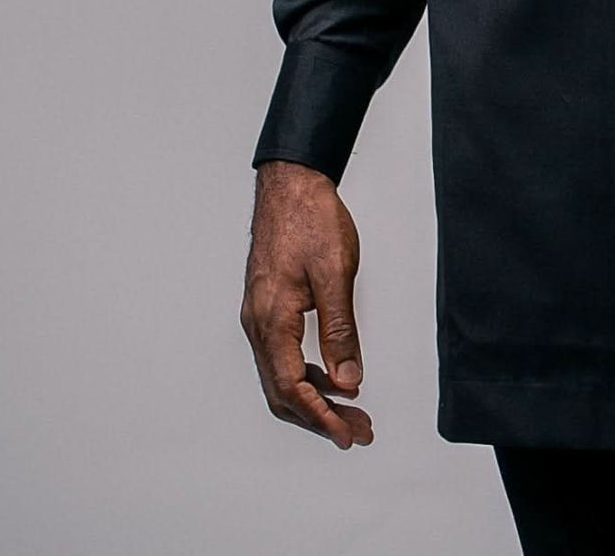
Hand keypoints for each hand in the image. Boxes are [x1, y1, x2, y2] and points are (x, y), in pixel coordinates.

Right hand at [240, 159, 373, 449]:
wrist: (290, 182)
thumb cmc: (309, 218)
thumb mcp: (335, 273)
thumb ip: (340, 328)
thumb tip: (348, 378)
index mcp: (271, 319)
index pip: (292, 386)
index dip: (321, 416)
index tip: (347, 432)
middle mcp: (258, 323)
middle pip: (283, 390)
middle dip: (320, 416)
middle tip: (356, 429)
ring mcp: (260, 315)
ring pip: (282, 375)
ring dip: (314, 397)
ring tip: (351, 410)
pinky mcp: (268, 306)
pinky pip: (282, 355)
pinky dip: (307, 373)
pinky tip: (334, 375)